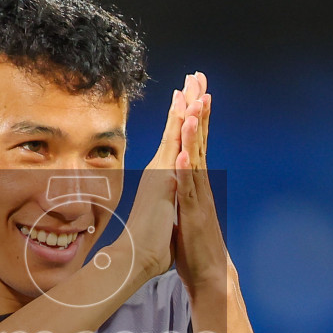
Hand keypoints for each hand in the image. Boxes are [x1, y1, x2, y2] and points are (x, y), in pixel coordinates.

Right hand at [117, 86, 184, 281]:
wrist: (137, 258)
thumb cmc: (150, 245)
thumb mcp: (163, 219)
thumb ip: (165, 208)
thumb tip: (164, 211)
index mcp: (165, 177)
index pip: (178, 142)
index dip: (185, 118)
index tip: (192, 98)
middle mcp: (162, 169)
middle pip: (177, 128)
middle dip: (187, 100)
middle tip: (195, 74)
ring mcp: (161, 172)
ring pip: (176, 132)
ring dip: (186, 106)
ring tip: (193, 81)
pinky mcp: (164, 179)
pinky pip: (174, 147)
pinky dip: (181, 127)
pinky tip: (188, 109)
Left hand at [171, 72, 227, 295]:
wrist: (208, 274)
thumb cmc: (194, 243)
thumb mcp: (184, 209)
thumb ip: (183, 189)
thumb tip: (179, 174)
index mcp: (194, 180)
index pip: (194, 140)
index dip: (193, 113)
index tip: (192, 87)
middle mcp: (199, 183)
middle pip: (199, 140)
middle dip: (198, 109)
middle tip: (199, 80)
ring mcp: (197, 198)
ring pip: (195, 160)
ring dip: (194, 134)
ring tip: (193, 108)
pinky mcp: (192, 215)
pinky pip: (187, 190)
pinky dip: (185, 173)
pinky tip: (182, 156)